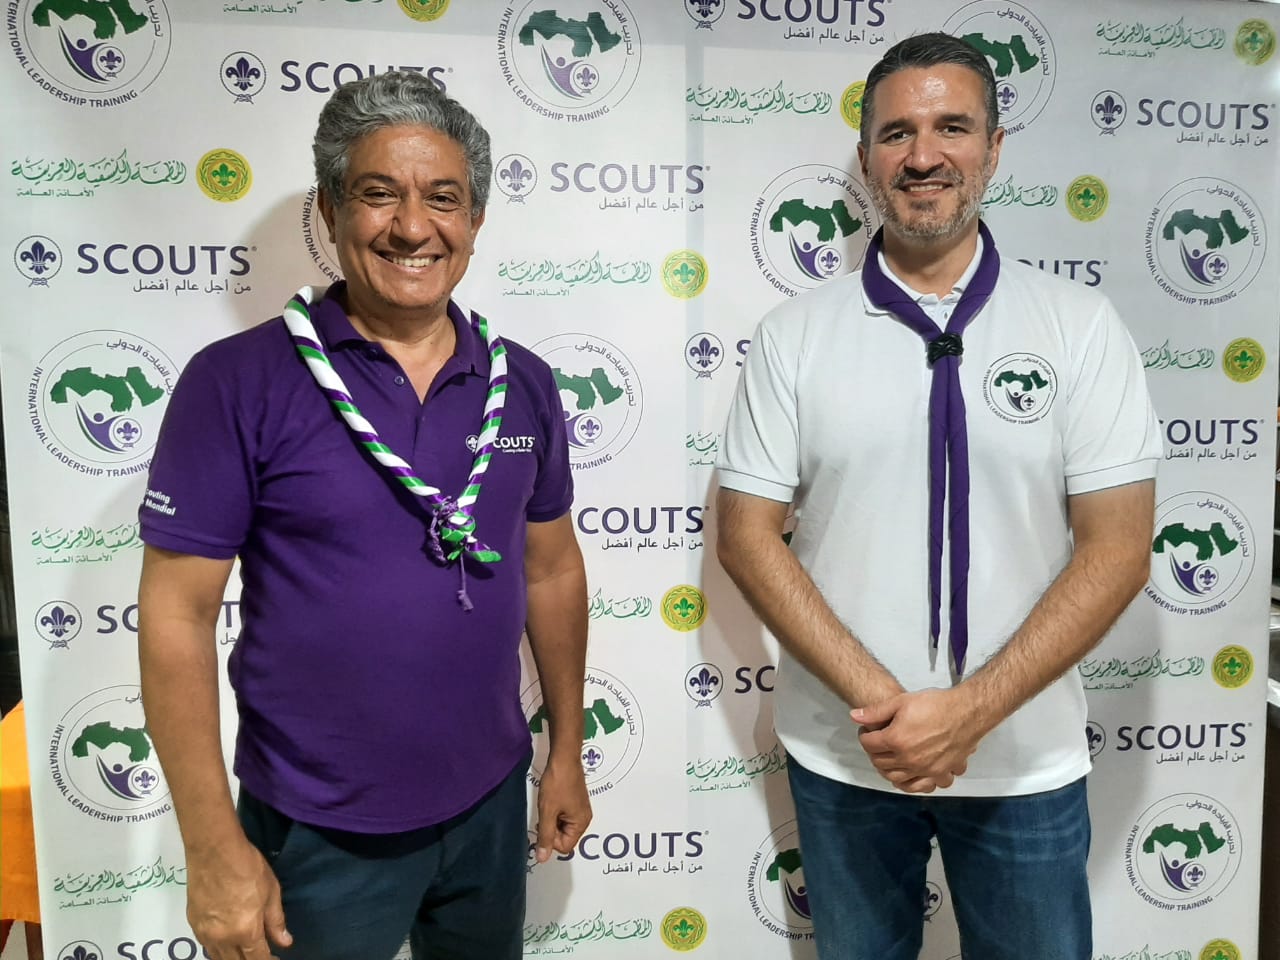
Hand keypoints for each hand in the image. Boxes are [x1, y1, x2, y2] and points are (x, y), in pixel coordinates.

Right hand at [185, 837, 291, 958]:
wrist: (214, 850)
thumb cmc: (247, 866)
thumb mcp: (271, 891)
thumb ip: (276, 921)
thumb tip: (284, 942)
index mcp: (246, 931)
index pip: (258, 959)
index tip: (275, 958)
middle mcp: (223, 938)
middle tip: (261, 953)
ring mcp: (205, 932)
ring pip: (219, 958)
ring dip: (233, 957)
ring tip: (245, 950)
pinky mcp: (193, 923)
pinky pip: (207, 946)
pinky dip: (219, 949)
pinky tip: (227, 941)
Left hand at [535, 754, 591, 862]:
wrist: (563, 757)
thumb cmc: (557, 784)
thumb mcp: (548, 811)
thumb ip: (545, 836)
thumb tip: (542, 859)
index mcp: (581, 823)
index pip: (564, 846)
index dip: (551, 840)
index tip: (544, 823)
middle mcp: (584, 818)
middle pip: (565, 838)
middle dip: (551, 829)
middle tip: (544, 813)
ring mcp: (580, 809)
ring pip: (563, 826)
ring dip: (552, 820)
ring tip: (547, 805)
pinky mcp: (576, 801)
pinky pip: (564, 816)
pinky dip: (555, 812)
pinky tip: (550, 800)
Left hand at [852, 689, 982, 793]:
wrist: (967, 712)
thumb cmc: (934, 704)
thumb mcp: (901, 701)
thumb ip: (875, 711)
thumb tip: (853, 716)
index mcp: (896, 740)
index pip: (869, 744)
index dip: (864, 735)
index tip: (867, 730)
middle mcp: (908, 759)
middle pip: (880, 763)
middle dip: (874, 752)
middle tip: (878, 743)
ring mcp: (924, 769)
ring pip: (898, 779)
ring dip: (889, 770)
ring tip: (891, 758)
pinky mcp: (940, 773)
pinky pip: (923, 786)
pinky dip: (914, 783)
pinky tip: (912, 773)